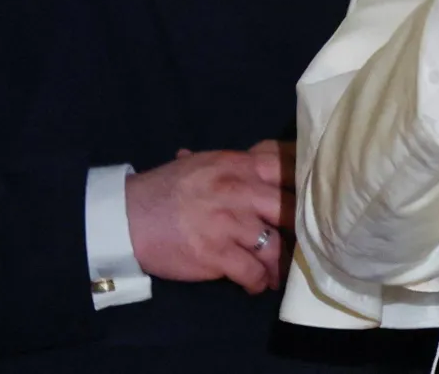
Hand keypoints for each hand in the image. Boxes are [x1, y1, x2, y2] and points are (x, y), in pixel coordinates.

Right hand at [126, 140, 293, 293]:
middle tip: (302, 243)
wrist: (124, 218)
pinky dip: (257, 281)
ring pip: (274, 245)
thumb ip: (234, 164)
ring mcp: (229, 224)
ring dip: (279, 263)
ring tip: (278, 272)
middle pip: (288, 209)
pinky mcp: (216, 254)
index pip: (286, 167)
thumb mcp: (202, 164)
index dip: (304, 184)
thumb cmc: (164, 189)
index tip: (314, 200)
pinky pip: (251, 270)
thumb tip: (263, 155)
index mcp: (238, 165)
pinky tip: (256, 284)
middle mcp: (239, 191)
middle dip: (298, 229)